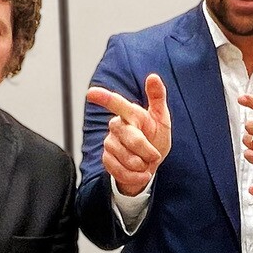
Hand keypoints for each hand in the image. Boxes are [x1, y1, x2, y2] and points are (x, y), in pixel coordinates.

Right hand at [86, 73, 170, 196]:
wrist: (150, 163)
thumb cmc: (155, 137)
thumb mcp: (161, 118)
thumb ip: (157, 97)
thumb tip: (153, 77)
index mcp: (129, 113)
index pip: (116, 104)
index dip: (104, 98)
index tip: (91, 93)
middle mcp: (116, 126)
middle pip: (132, 138)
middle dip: (147, 150)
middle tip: (155, 155)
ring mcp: (109, 143)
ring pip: (126, 157)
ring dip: (142, 164)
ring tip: (145, 162)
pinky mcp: (107, 159)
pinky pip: (120, 170)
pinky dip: (135, 176)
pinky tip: (141, 173)